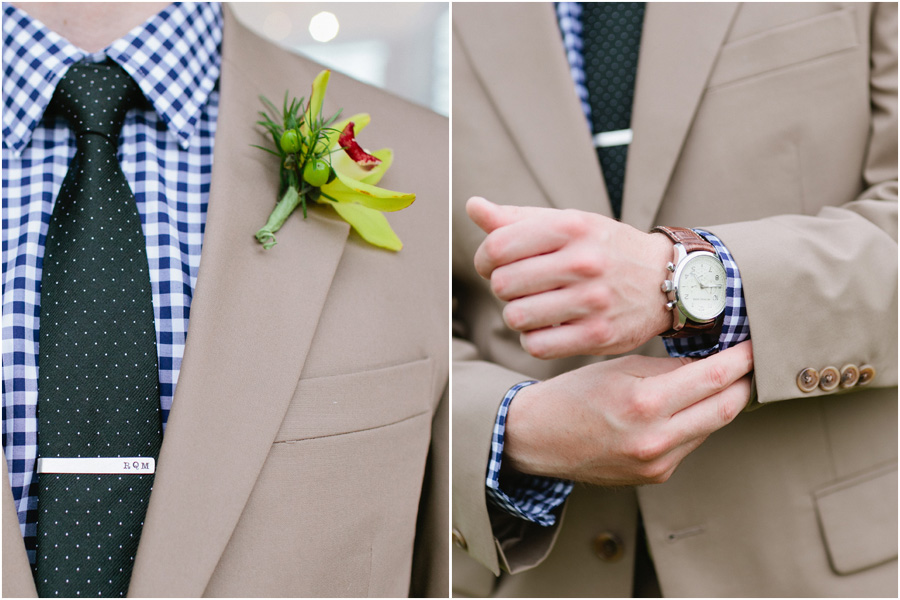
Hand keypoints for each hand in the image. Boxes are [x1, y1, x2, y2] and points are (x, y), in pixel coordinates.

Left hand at [467, 197, 674, 358]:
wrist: (665, 279)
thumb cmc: (604, 248)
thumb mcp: (568, 223)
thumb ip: (516, 218)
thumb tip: (473, 206)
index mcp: (571, 227)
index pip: (498, 247)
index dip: (484, 260)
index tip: (493, 266)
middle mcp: (584, 262)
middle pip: (504, 284)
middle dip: (503, 288)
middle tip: (520, 288)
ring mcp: (593, 301)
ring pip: (516, 318)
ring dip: (517, 315)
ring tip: (534, 307)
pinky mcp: (598, 336)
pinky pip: (537, 345)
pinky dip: (534, 339)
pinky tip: (547, 327)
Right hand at [503, 341, 753, 485]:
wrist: (539, 439)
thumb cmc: (574, 395)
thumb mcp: (618, 368)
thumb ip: (667, 368)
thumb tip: (710, 363)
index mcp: (644, 404)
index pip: (713, 378)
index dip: (741, 360)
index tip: (755, 344)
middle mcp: (656, 439)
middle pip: (726, 408)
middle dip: (744, 382)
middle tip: (751, 362)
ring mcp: (658, 462)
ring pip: (711, 427)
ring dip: (722, 402)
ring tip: (723, 379)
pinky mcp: (657, 475)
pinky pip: (691, 443)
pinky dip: (697, 422)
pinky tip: (688, 406)